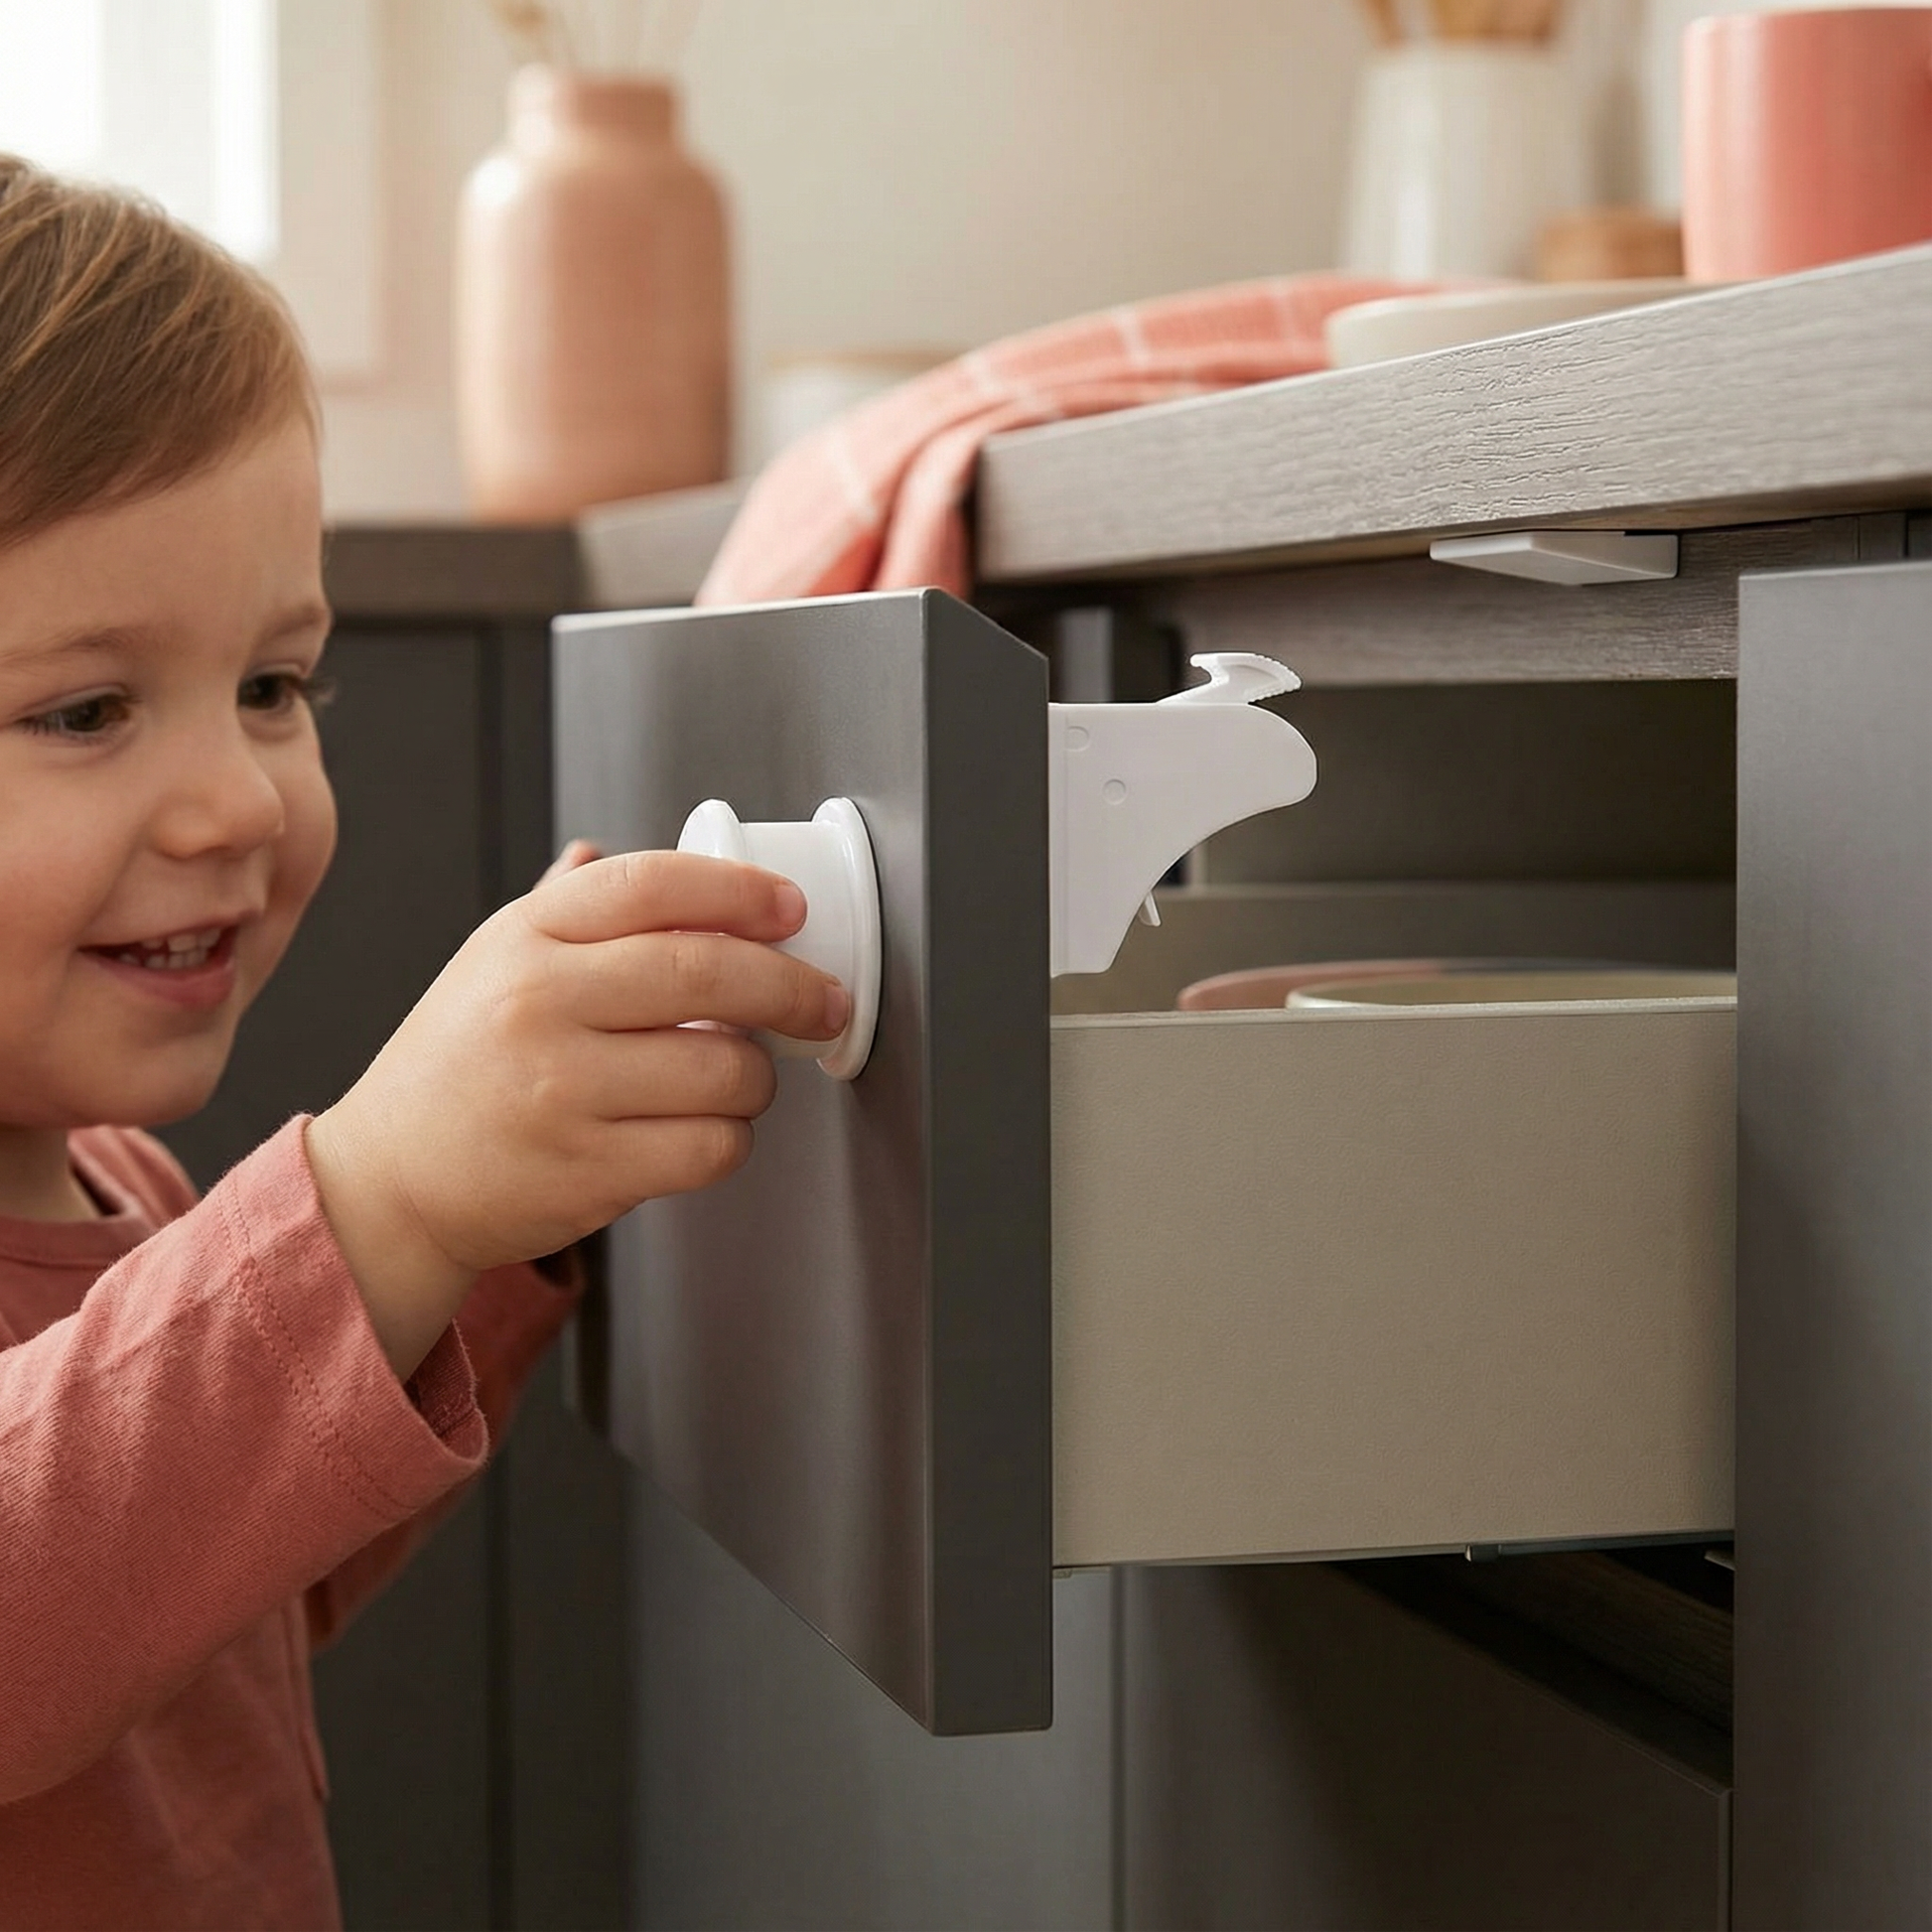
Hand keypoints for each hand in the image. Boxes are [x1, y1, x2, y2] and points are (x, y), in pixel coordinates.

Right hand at [305, 848, 845, 1376]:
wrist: (390, 1183)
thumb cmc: (455, 1066)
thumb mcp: (492, 963)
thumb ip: (564, 910)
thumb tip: (607, 847)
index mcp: (524, 938)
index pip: (652, 884)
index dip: (739, 890)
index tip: (790, 908)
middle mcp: (539, 1004)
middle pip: (707, 972)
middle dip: (791, 986)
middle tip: (823, 999)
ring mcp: (561, 1091)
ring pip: (725, 1069)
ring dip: (758, 1077)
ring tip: (738, 1076)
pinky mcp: (587, 1171)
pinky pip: (711, 1147)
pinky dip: (730, 1138)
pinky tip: (706, 1128)